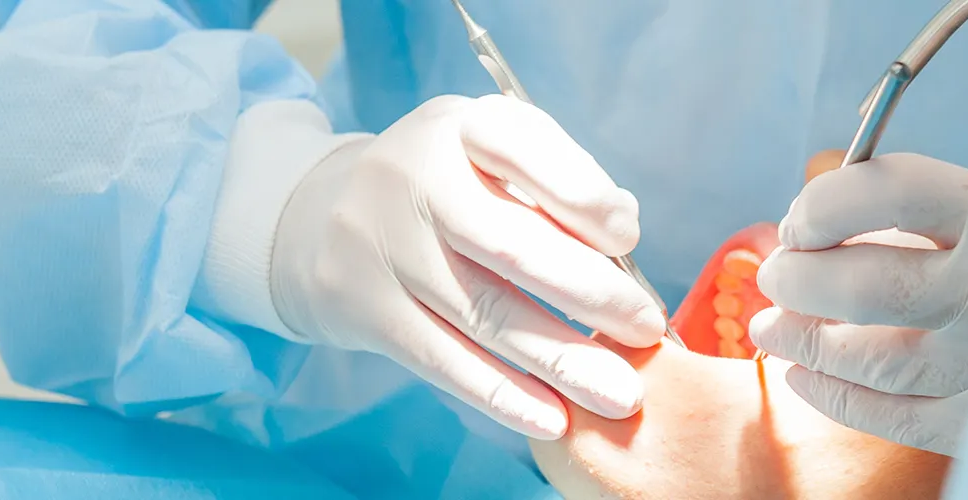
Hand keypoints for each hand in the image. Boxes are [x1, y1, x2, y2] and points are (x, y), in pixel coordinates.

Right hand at [268, 95, 665, 439]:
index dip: (582, 198)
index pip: (524, 152)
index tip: (628, 239)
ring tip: (621, 394)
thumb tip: (623, 231)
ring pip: (484, 316)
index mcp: (459, 127)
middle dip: (590, 295)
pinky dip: (504, 397)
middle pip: (509, 246)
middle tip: (646, 330)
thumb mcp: (495, 153)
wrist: (320, 216)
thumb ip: (560, 179)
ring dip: (562, 362)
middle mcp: (413, 180)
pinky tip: (555, 419)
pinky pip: (444, 362)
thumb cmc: (448, 183)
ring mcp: (384, 248)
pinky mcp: (365, 310)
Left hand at [749, 153, 967, 454]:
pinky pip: (888, 413)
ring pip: (865, 352)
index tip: (802, 215)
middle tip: (776, 271)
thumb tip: (827, 230)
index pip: (891, 191)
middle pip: (863, 279)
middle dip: (799, 275)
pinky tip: (806, 377)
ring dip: (802, 338)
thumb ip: (939, 218)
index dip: (826, 202)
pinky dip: (833, 395)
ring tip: (773, 325)